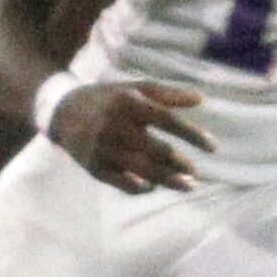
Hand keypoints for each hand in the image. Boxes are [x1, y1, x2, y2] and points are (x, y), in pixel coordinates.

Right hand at [51, 81, 212, 192]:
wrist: (63, 112)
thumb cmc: (108, 99)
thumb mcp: (134, 88)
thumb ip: (167, 94)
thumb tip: (201, 99)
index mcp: (127, 102)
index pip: (166, 120)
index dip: (192, 134)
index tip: (213, 147)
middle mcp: (114, 126)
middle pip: (155, 150)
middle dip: (180, 164)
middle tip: (196, 173)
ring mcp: (102, 149)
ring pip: (142, 170)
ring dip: (168, 181)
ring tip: (188, 186)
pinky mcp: (94, 168)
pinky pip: (123, 184)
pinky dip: (142, 187)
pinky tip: (156, 186)